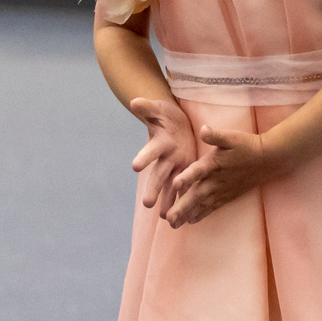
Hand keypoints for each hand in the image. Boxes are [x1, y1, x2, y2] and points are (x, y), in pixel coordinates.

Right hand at [129, 97, 196, 221]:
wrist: (171, 121)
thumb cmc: (163, 115)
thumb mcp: (157, 108)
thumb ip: (148, 107)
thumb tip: (135, 101)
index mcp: (159, 143)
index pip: (150, 152)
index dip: (143, 158)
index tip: (135, 166)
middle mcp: (165, 158)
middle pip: (158, 175)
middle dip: (154, 189)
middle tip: (147, 204)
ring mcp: (174, 166)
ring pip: (170, 186)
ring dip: (168, 201)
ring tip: (166, 218)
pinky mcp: (186, 169)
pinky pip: (185, 187)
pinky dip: (184, 200)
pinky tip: (185, 217)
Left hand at [164, 126, 283, 227]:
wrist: (267, 159)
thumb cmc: (247, 146)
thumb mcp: (231, 137)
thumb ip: (215, 135)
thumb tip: (203, 128)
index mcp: (214, 163)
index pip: (198, 170)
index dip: (187, 177)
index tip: (175, 185)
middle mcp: (216, 180)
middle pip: (197, 195)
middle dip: (183, 207)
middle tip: (169, 219)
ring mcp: (222, 190)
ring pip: (202, 205)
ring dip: (188, 214)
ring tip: (174, 225)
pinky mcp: (227, 195)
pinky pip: (212, 207)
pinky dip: (201, 215)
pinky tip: (190, 221)